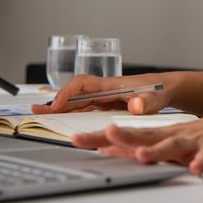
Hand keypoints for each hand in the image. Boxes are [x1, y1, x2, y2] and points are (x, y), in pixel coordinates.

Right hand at [31, 73, 170, 114]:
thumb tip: (137, 106)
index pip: (83, 84)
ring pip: (77, 100)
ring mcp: (104, 96)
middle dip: (56, 101)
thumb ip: (148, 102)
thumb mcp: (157, 98)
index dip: (68, 93)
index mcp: (112, 85)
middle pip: (74, 92)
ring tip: (40, 114)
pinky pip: (84, 107)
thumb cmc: (160, 91)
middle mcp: (104, 89)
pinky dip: (71, 112)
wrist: (167, 88)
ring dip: (60, 107)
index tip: (56, 105)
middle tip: (36, 110)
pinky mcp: (106, 104)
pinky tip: (61, 118)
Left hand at [72, 115, 202, 175]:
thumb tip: (107, 148)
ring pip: (173, 145)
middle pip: (145, 136)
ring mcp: (193, 142)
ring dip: (158, 151)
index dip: (101, 137)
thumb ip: (140, 146)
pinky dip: (201, 162)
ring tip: (143, 155)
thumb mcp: (166, 140)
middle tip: (105, 134)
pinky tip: (196, 168)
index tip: (77, 139)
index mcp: (159, 134)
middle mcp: (172, 136)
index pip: (126, 135)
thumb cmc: (199, 138)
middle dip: (124, 136)